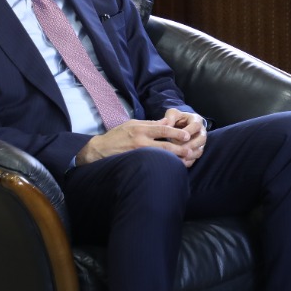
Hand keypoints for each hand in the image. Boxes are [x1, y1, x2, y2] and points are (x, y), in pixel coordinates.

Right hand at [74, 110, 207, 167]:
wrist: (99, 150)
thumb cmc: (117, 135)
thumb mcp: (132, 124)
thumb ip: (150, 124)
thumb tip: (167, 122)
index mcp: (141, 129)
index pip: (162, 130)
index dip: (176, 132)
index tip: (187, 135)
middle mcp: (140, 141)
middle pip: (164, 146)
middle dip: (179, 149)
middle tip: (191, 151)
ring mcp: (138, 154)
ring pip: (160, 157)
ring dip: (174, 159)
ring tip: (186, 161)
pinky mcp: (135, 163)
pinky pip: (152, 164)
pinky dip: (163, 165)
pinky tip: (172, 168)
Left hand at [159, 109, 207, 167]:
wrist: (180, 125)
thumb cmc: (176, 119)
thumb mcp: (173, 114)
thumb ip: (170, 117)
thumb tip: (166, 124)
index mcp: (196, 120)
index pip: (196, 126)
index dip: (189, 131)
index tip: (180, 136)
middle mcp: (201, 132)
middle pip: (202, 139)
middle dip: (191, 145)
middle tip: (180, 148)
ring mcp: (200, 143)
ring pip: (199, 151)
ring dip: (190, 155)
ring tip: (179, 157)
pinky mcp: (196, 152)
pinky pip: (195, 159)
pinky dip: (188, 161)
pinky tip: (179, 162)